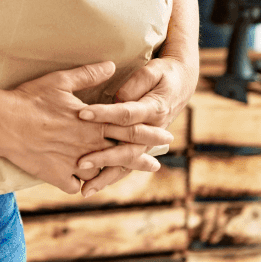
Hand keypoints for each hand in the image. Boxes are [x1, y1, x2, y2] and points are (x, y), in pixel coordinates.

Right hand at [0, 61, 171, 195]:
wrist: (3, 123)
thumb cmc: (30, 99)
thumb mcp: (60, 81)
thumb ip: (88, 75)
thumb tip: (112, 66)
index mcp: (92, 122)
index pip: (128, 127)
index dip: (148, 131)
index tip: (164, 133)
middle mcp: (88, 145)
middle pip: (123, 153)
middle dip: (142, 157)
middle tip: (155, 163)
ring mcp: (74, 163)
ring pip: (102, 172)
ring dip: (117, 174)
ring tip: (125, 176)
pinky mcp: (58, 176)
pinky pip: (77, 185)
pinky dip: (82, 184)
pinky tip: (85, 183)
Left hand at [74, 56, 195, 196]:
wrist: (180, 85)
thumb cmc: (163, 74)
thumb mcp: (152, 71)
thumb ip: (136, 83)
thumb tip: (120, 97)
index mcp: (153, 110)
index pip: (125, 114)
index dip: (104, 113)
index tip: (81, 113)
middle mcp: (150, 131)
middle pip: (126, 147)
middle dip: (103, 156)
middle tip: (81, 163)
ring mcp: (146, 142)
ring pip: (125, 163)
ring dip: (105, 177)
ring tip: (85, 190)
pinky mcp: (139, 147)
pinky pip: (125, 165)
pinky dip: (110, 177)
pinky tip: (92, 187)